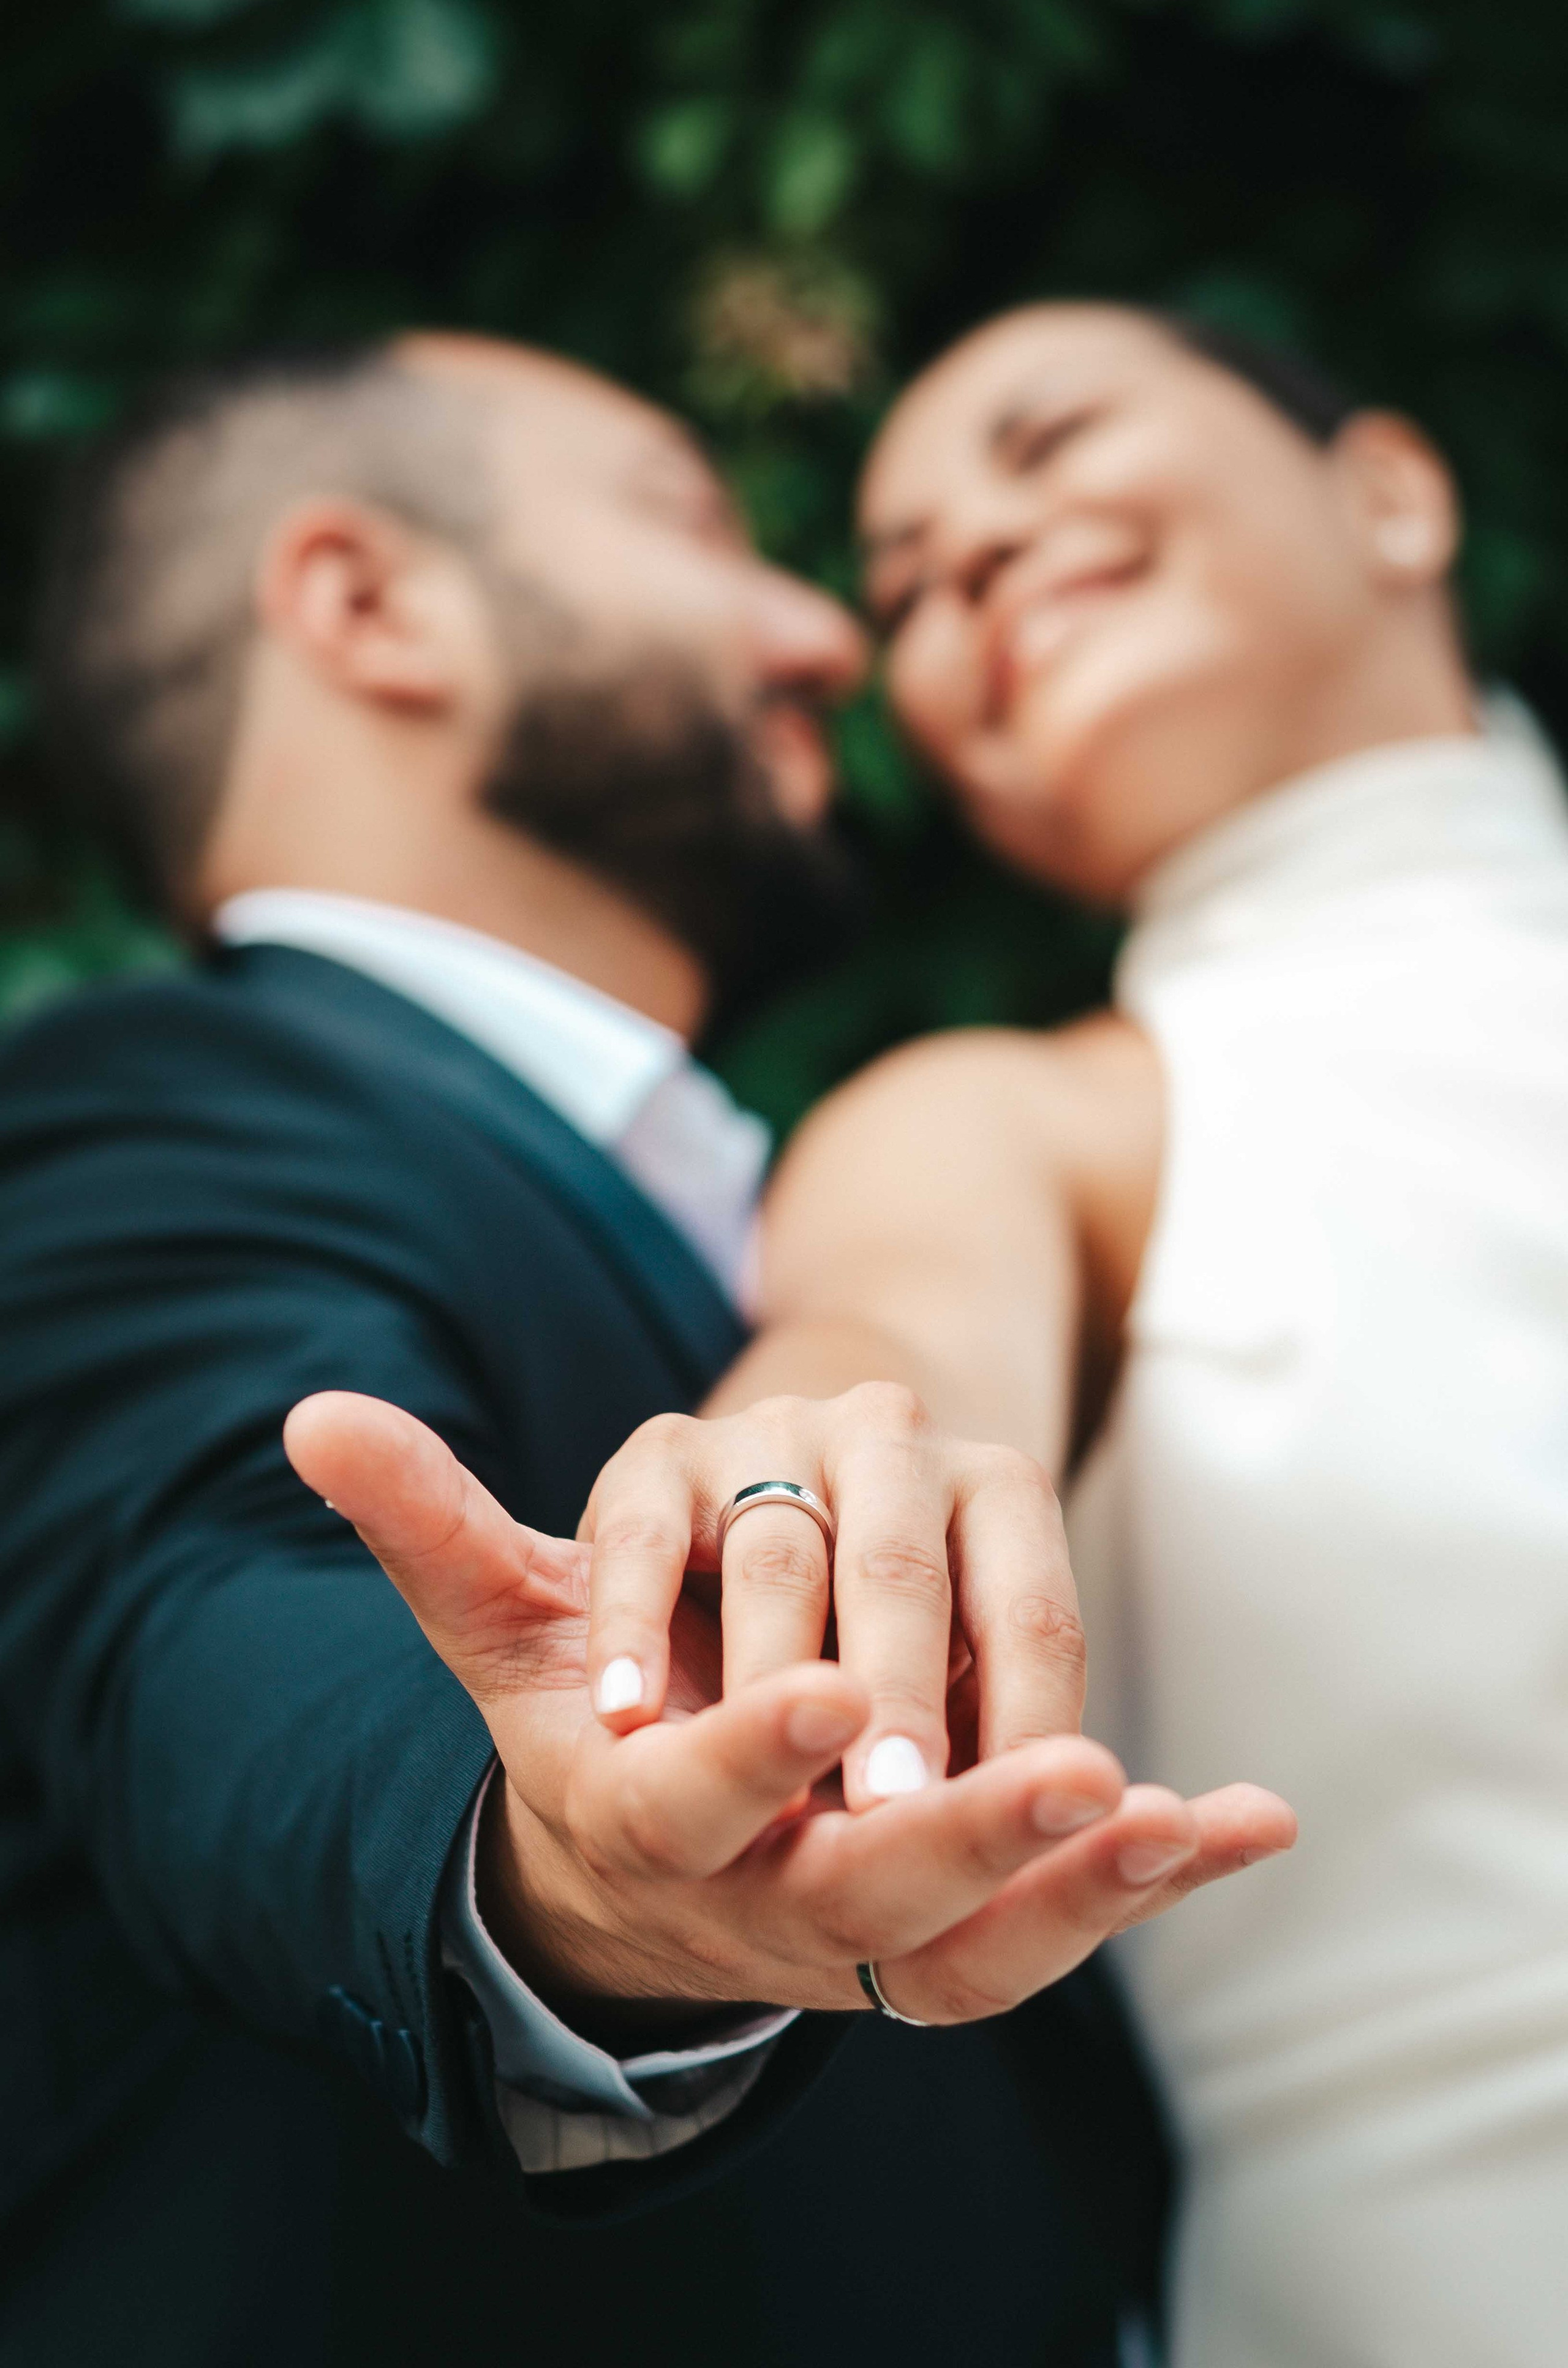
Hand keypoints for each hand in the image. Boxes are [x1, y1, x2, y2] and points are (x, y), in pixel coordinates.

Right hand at [283, 1391, 1294, 2027]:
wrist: (653, 1864)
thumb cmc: (585, 1713)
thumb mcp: (501, 1624)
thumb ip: (427, 1526)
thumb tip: (310, 1414)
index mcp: (644, 1818)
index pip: (694, 1798)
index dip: (753, 1747)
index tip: (820, 1687)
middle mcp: (753, 1896)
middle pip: (861, 1895)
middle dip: (960, 1832)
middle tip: (1068, 1773)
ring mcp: (863, 1933)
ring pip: (979, 1934)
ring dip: (1081, 1878)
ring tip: (1177, 1816)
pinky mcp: (952, 1938)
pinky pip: (1057, 1929)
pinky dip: (1146, 1883)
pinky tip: (1247, 1820)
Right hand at [581, 1382, 1093, 1808]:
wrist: (736, 1535)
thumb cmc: (870, 1649)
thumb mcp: (947, 1684)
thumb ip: (1006, 1739)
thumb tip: (1098, 1844)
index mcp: (996, 1492)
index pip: (1032, 1616)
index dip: (1030, 1718)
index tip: (1031, 1820)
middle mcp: (891, 1440)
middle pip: (903, 1575)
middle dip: (903, 1696)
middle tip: (898, 1806)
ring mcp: (771, 1436)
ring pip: (782, 1561)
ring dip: (776, 1677)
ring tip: (773, 1790)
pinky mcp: (664, 1451)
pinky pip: (646, 1536)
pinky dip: (635, 1624)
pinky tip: (633, 1716)